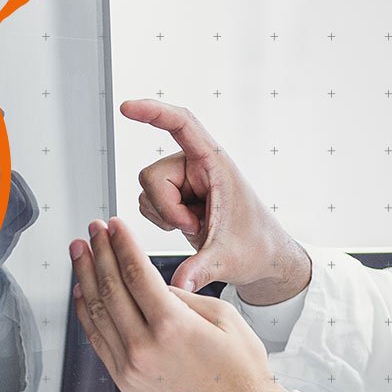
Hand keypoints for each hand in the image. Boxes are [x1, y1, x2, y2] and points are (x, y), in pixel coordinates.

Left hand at [68, 216, 296, 391]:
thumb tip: (154, 285)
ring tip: (80, 253)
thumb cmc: (240, 370)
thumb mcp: (223, 318)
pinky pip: (97, 341)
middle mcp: (145, 348)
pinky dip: (86, 314)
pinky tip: (82, 294)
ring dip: (85, 278)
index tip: (113, 226)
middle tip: (92, 231)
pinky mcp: (125, 382)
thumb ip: (183, 297)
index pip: (136, 274)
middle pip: (111, 289)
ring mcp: (131, 368)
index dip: (122, 245)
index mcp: (172, 327)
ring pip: (97, 313)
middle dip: (99, 254)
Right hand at [121, 99, 309, 301]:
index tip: (127, 107)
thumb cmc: (256, 245)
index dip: (153, 112)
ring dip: (165, 217)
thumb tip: (181, 284)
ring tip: (198, 228)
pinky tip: (189, 228)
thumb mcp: (230, 258)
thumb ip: (203, 269)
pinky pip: (148, 204)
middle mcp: (198, 166)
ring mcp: (185, 181)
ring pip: (147, 192)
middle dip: (165, 209)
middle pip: (151, 175)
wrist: (263, 256)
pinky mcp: (177, 195)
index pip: (182, 124)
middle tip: (196, 227)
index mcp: (216, 164)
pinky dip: (162, 221)